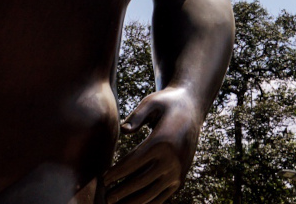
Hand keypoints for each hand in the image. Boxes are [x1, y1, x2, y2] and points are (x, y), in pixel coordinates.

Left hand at [103, 88, 202, 203]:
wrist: (193, 108)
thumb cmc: (167, 103)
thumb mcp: (152, 102)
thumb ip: (136, 116)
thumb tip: (123, 130)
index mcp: (162, 141)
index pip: (133, 163)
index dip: (116, 173)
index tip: (102, 179)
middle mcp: (173, 159)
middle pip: (140, 182)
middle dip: (120, 192)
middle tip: (105, 197)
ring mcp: (178, 171)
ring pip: (151, 194)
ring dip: (132, 202)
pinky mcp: (181, 178)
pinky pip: (162, 196)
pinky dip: (147, 203)